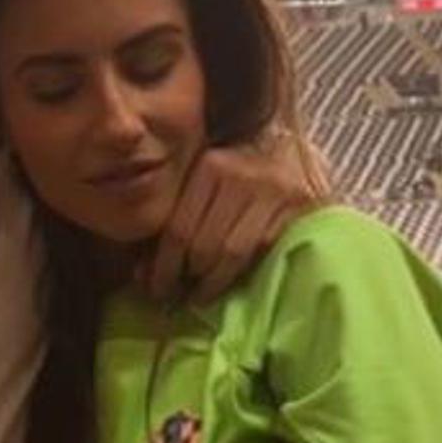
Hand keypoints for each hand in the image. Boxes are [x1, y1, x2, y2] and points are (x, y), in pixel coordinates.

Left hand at [143, 133, 329, 303]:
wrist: (288, 145)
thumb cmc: (236, 166)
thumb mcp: (203, 179)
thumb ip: (178, 216)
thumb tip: (142, 272)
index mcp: (209, 165)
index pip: (179, 229)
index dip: (164, 266)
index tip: (155, 288)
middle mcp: (241, 174)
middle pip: (205, 244)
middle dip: (186, 278)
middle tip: (176, 296)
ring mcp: (274, 189)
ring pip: (234, 253)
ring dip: (213, 282)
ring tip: (200, 295)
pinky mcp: (299, 204)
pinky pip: (263, 250)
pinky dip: (244, 271)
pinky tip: (231, 280)